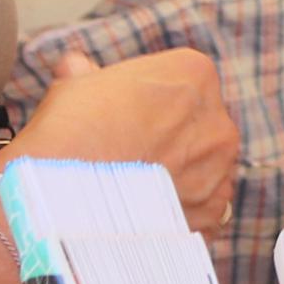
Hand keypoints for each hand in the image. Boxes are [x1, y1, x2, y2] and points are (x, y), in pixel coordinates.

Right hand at [5, 46, 238, 235]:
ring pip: (203, 169)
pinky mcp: (212, 214)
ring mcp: (220, 171)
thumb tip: (78, 68)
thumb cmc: (68, 133)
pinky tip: (146, 215)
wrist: (63, 201)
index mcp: (194, 74)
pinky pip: (202, 209)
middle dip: (169, 139)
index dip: (148, 102)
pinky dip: (179, 212)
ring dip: (177, 177)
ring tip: (133, 191)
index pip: (180, 82)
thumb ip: (89, 73)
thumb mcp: (74, 85)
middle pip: (196, 126)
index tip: (123, 117)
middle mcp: (219, 121)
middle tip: (128, 155)